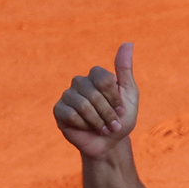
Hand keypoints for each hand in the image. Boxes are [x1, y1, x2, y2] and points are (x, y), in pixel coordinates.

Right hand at [53, 43, 138, 159]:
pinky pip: (70, 114)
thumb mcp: (129, 95)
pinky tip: (86, 129)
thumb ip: (125, 70)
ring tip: (102, 128)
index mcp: (96, 75)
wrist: (109, 144)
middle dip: (107, 114)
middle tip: (113, 124)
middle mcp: (80, 82)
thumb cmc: (121, 119)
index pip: (104, 79)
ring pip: (82, 104)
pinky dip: (83, 125)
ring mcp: (68, 95)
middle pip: (94, 93)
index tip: (121, 110)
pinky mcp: (59, 110)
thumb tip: (128, 43)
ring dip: (97, 121)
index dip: (115, 99)